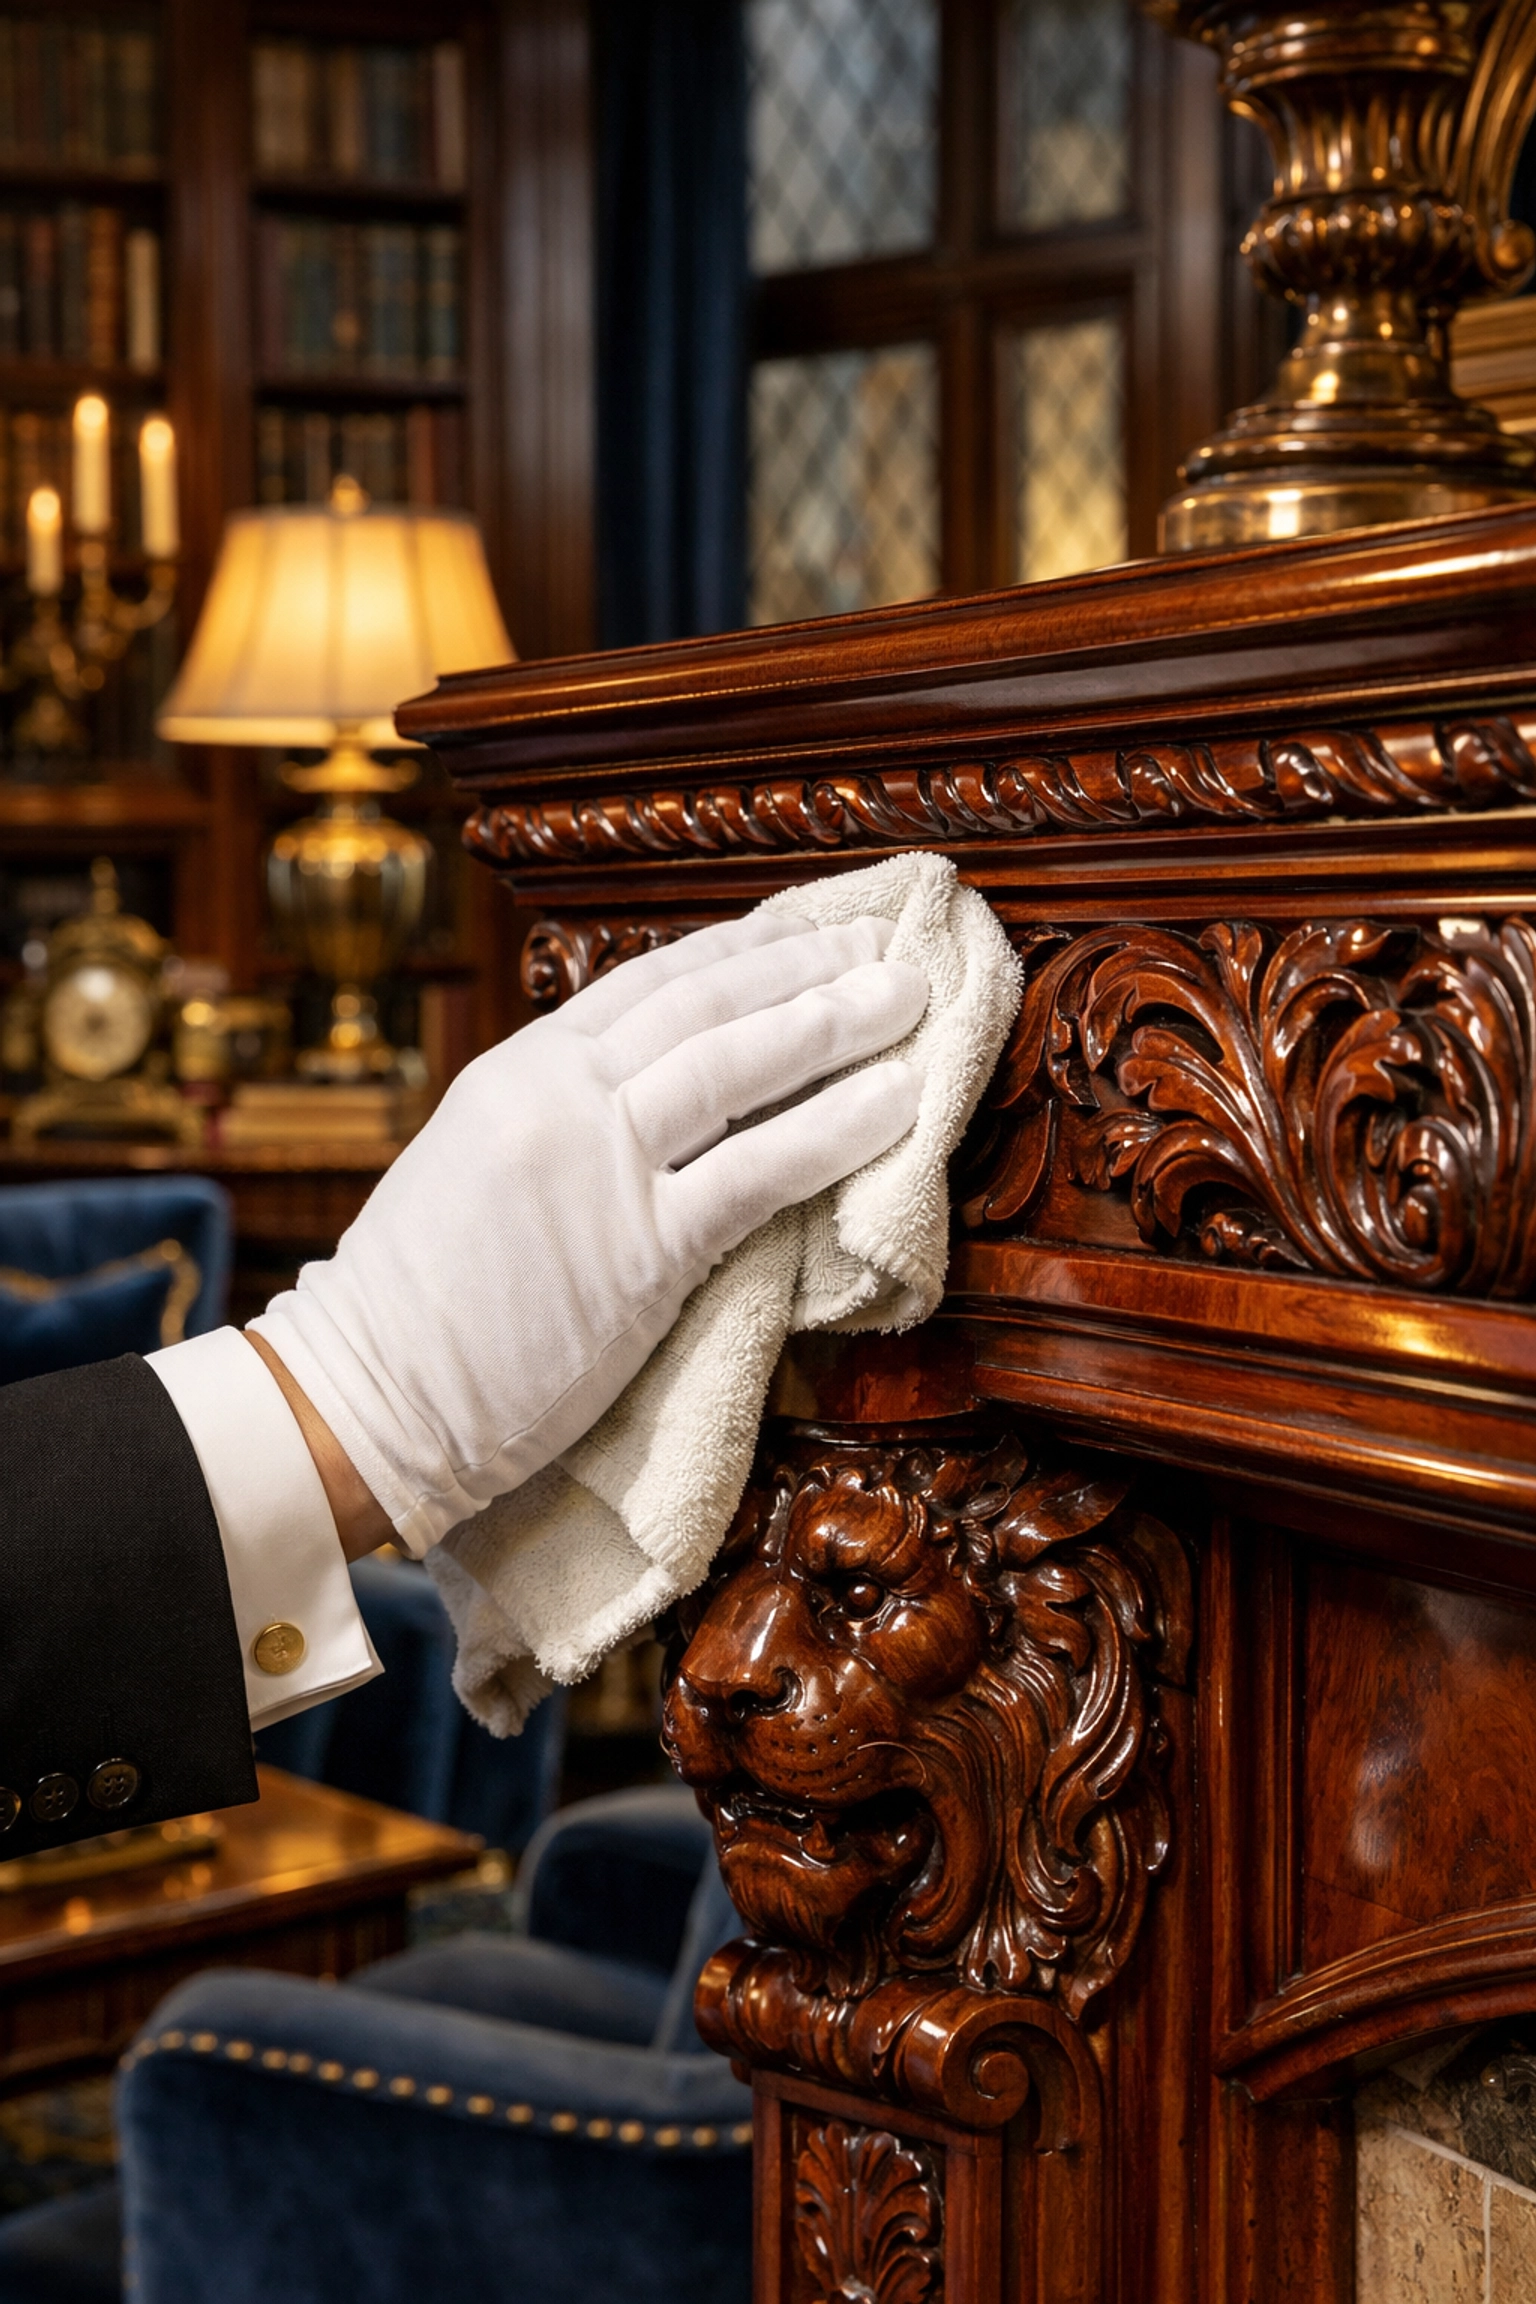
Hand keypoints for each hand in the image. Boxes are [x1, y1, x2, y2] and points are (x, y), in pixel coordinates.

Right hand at [249, 915, 925, 1551]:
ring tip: (909, 996)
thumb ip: (559, 1116)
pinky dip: (835, 1130)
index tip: (810, 924)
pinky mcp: (642, 1251)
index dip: (745, 947)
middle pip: (707, 1002)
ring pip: (738, 1065)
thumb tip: (647, 1093)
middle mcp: (562, 1096)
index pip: (652, 980)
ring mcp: (602, 1168)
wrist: (367, 1393)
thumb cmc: (419, 1300)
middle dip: (808, 963)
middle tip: (888, 939)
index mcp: (519, 1069)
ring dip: (837, 1022)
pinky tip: (896, 1105)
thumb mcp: (476, 1162)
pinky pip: (758, 1172)